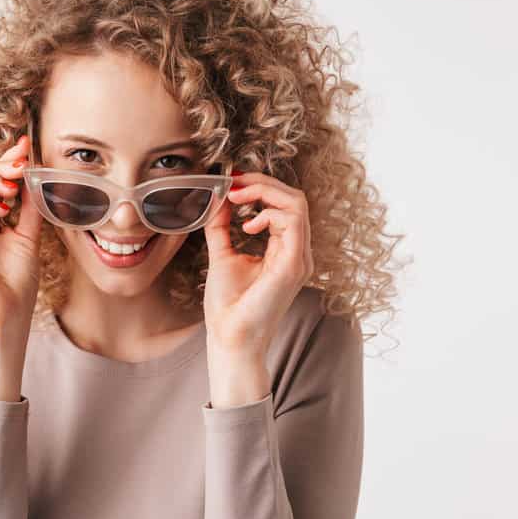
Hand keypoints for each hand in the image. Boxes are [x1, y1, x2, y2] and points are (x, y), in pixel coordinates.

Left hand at [201, 170, 313, 402]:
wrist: (230, 338)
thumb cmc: (229, 305)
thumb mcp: (223, 255)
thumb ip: (222, 227)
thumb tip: (218, 199)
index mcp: (285, 250)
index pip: (284, 205)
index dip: (259, 186)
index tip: (231, 181)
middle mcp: (297, 252)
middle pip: (294, 198)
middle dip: (261, 183)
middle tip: (233, 182)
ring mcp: (299, 258)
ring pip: (297, 204)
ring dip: (264, 192)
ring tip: (236, 197)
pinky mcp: (293, 265)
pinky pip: (293, 222)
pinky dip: (268, 212)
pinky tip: (246, 223)